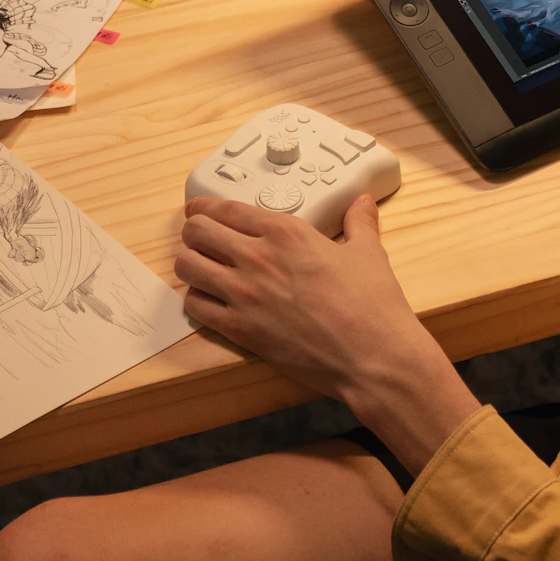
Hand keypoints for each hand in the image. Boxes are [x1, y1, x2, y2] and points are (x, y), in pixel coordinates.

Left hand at [176, 191, 479, 475]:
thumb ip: (359, 222)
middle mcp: (258, 257)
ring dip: (190, 264)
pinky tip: (208, 301)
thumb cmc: (372, 306)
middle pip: (197, 231)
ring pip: (187, 265)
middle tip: (199, 238)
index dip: (206, 206)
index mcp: (285, 232)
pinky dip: (196, 301)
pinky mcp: (240, 329)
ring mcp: (245, 294)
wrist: (372, 355)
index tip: (200, 209)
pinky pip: (195, 307)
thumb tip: (362, 204)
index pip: (226, 208)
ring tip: (200, 268)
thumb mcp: (368, 252)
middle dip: (194, 232)